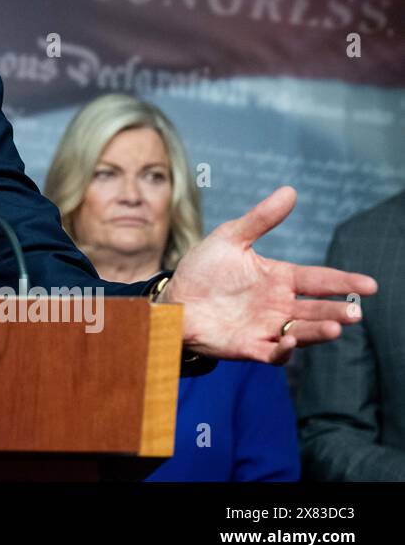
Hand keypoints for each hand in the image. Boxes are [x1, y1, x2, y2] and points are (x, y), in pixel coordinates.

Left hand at [161, 186, 376, 363]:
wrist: (174, 300)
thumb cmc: (203, 269)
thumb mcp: (230, 238)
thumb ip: (260, 219)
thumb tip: (290, 190)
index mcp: (280, 278)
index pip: (319, 280)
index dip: (344, 282)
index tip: (370, 285)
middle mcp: (279, 305)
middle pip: (317, 309)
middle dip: (338, 311)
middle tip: (355, 312)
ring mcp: (266, 327)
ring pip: (302, 333)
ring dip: (319, 331)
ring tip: (336, 327)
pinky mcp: (249, 347)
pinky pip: (272, 353)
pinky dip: (282, 351)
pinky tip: (287, 343)